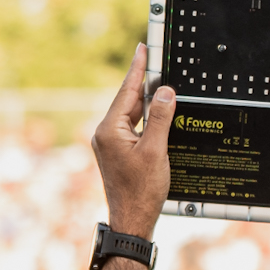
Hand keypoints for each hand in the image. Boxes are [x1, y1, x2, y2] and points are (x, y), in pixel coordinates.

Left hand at [91, 43, 175, 239]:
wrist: (132, 221)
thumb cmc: (142, 191)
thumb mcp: (156, 151)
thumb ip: (160, 118)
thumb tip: (165, 92)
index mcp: (109, 130)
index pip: (126, 91)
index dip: (137, 68)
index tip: (142, 49)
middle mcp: (105, 134)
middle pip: (128, 100)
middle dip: (143, 82)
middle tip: (155, 59)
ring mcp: (110, 145)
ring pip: (131, 114)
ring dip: (147, 102)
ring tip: (161, 84)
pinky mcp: (117, 153)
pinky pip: (132, 127)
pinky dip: (146, 119)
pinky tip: (158, 114)